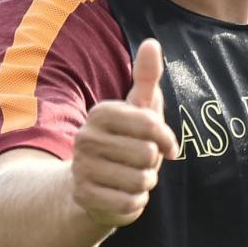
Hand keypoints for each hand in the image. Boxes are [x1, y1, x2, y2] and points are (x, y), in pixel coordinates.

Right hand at [71, 38, 178, 227]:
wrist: (94, 182)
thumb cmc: (127, 139)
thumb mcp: (139, 107)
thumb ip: (147, 77)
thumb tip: (152, 42)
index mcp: (101, 113)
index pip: (151, 125)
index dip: (166, 138)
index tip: (164, 143)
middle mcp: (85, 138)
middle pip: (148, 155)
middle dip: (154, 163)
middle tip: (139, 161)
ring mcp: (81, 169)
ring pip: (141, 181)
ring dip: (145, 183)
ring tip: (131, 176)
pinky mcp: (84, 198)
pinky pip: (131, 204)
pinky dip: (136, 203)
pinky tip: (122, 193)